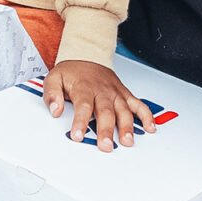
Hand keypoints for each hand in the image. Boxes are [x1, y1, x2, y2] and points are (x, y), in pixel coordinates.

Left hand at [41, 60, 156, 151]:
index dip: (80, 121)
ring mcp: (115, 92)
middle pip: (105, 110)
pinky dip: (146, 115)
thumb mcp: (54, 78)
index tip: (77, 135)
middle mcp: (102, 90)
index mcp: (84, 87)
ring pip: (123, 109)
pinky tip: (150, 127)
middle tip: (106, 145)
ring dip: (127, 125)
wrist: (87, 56)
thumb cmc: (72, 72)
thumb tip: (55, 110)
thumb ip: (51, 94)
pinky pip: (137, 104)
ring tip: (127, 141)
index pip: (83, 105)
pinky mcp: (124, 94)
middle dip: (106, 128)